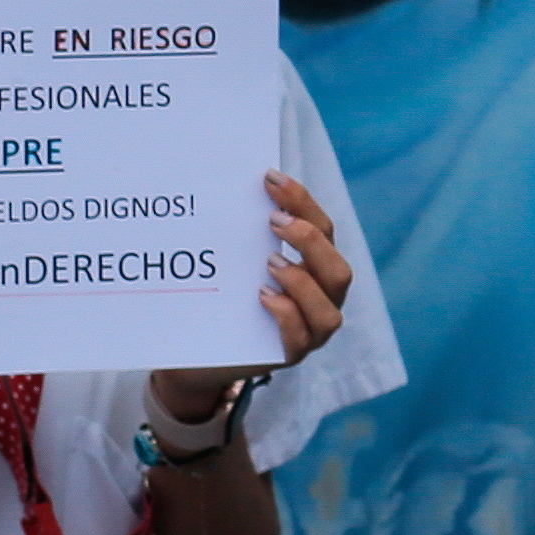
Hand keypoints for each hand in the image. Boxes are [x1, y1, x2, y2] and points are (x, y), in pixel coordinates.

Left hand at [154, 172, 346, 427]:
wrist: (196, 349)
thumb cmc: (222, 296)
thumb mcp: (236, 261)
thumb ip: (244, 234)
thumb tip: (227, 187)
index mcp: (315, 268)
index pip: (325, 230)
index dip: (303, 202)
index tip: (272, 178)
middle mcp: (321, 300)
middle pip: (338, 270)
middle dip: (310, 242)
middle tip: (273, 221)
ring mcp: (310, 332)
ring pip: (329, 312)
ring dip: (302, 283)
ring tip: (269, 264)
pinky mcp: (289, 356)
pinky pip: (300, 339)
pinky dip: (286, 315)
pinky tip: (261, 297)